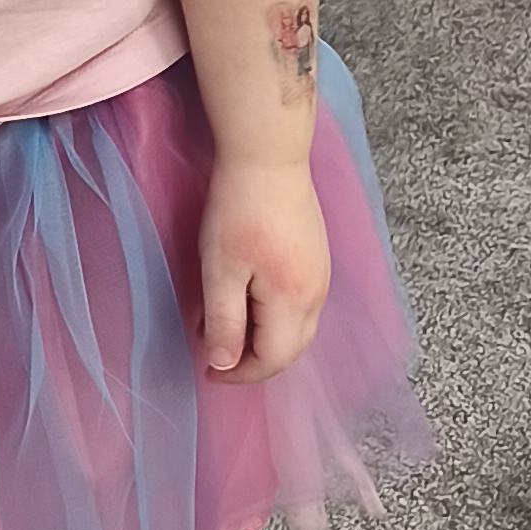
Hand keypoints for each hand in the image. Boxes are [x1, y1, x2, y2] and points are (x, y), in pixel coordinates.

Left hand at [197, 156, 332, 382]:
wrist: (269, 156)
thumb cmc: (240, 209)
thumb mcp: (221, 270)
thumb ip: (225, 322)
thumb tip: (224, 364)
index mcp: (293, 302)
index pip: (272, 360)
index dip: (240, 374)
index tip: (209, 371)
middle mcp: (316, 294)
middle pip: (291, 349)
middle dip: (255, 362)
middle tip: (217, 356)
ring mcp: (321, 274)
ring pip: (298, 327)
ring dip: (265, 339)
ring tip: (227, 327)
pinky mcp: (317, 255)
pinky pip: (301, 304)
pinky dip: (275, 316)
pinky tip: (249, 299)